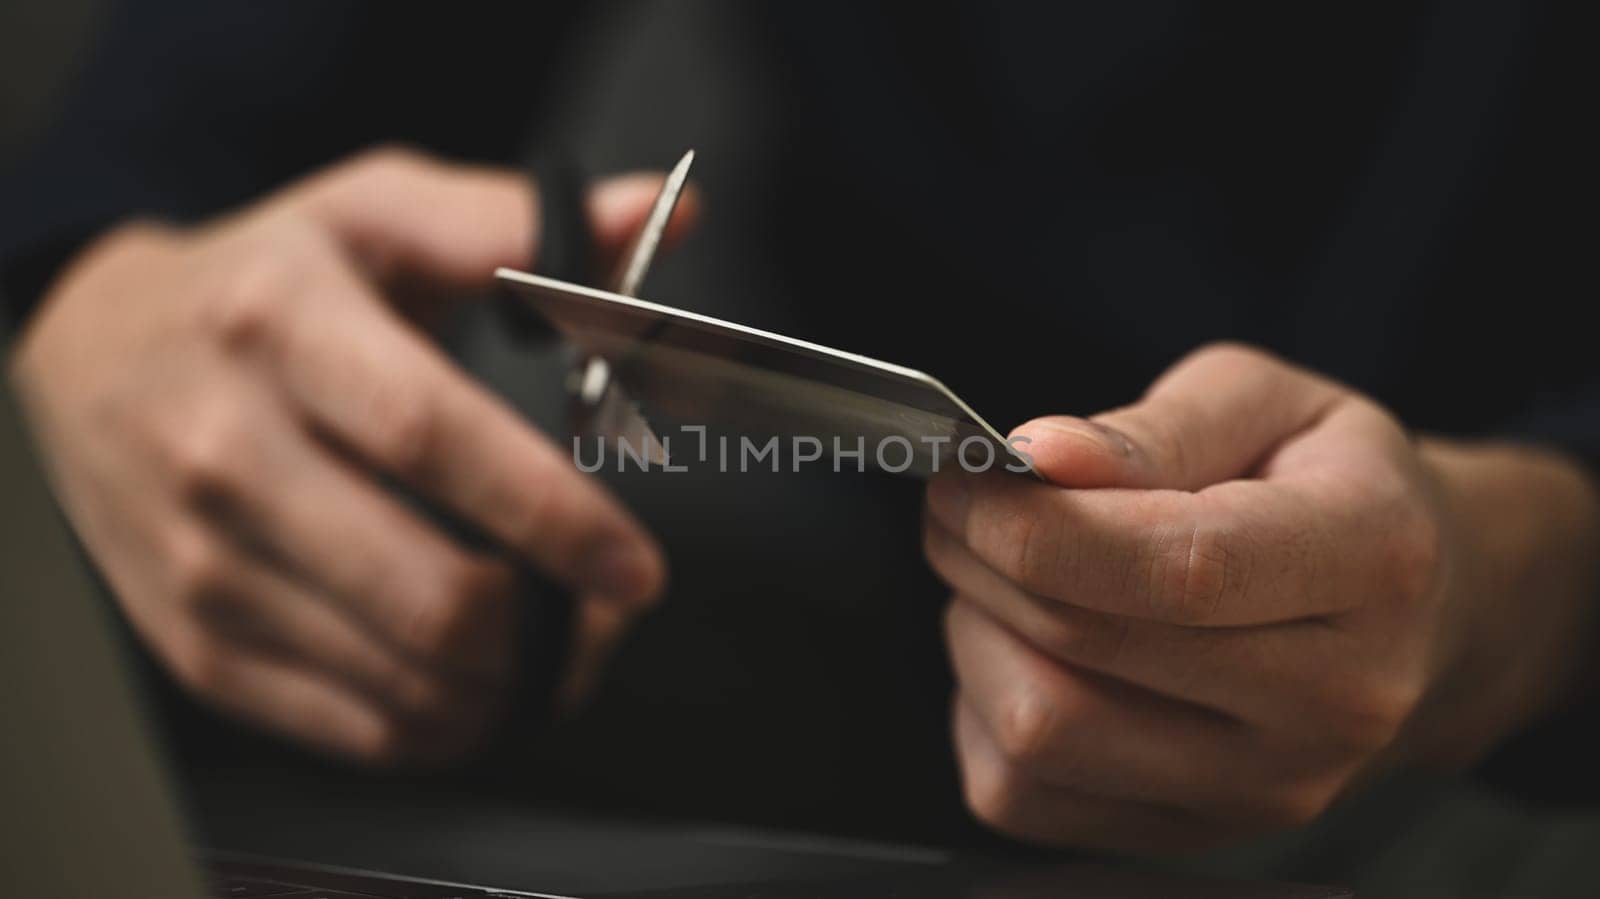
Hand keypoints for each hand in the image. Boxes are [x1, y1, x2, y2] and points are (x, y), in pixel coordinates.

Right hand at [10, 147, 695, 763]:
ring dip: (517, 684)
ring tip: (564, 639)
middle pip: (426, 595)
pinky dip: (450, 724)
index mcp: (281, 329)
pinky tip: (485, 674)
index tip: (636, 565)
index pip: (431, 439)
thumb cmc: (262, 286)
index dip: (551, 515)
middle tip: (612, 607)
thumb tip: (659, 214)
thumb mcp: (376, 213)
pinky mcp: (197, 647)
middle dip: (552, 628)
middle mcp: (226, 454)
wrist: (89, 356)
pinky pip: (359, 730)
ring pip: (405, 685)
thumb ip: (520, 223)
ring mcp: (204, 565)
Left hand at [925, 343, 1599, 850]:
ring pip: (1040, 732)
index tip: (968, 478)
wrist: (1422, 616)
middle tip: (962, 507)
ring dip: (978, 635)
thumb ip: (1155, 427)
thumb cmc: (1335, 490)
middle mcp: (1335, 699)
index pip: (1178, 567)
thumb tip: (1043, 458)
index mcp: (1371, 561)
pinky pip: (1023, 793)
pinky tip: (1023, 652)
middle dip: (984, 560)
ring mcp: (1267, 788)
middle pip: (1086, 647)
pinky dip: (983, 713)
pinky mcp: (1194, 834)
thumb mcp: (1271, 402)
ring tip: (1000, 578)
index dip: (1039, 523)